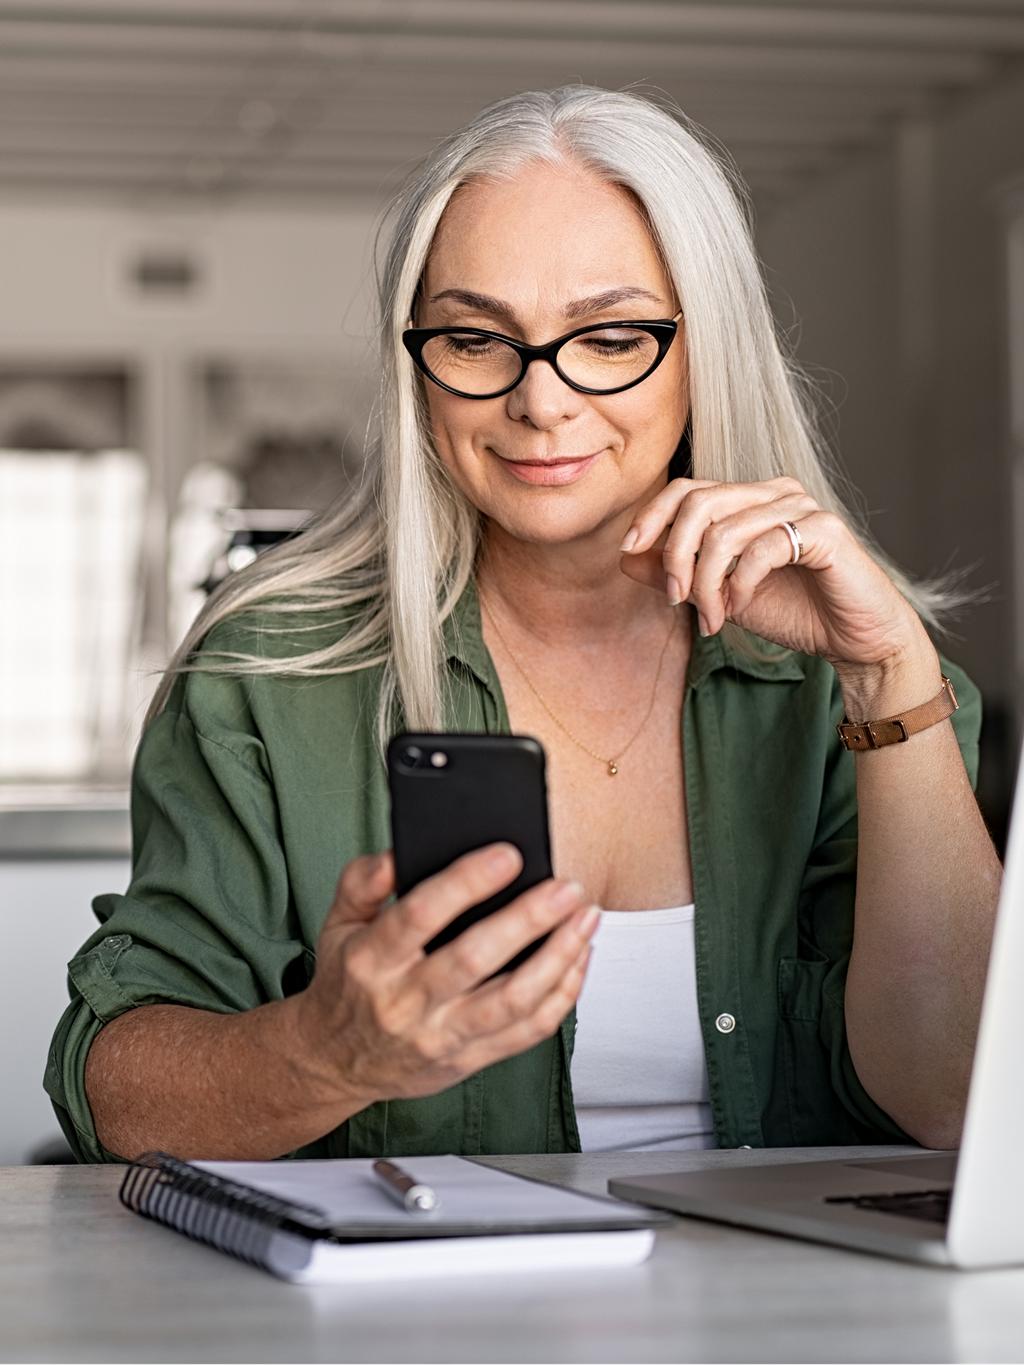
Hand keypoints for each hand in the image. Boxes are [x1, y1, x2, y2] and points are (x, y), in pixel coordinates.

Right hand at [295, 846, 597, 1107]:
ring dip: (558, 957)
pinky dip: (562, 995)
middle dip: (529, 919)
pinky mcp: (469, 1060)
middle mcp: (406, 1002)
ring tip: (585, 918)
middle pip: (475, 959)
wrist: (335, 1062)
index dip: (466, 883)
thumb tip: (397, 853)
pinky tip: (578, 958)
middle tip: (566, 887)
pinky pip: (527, 1032)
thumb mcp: (337, 923)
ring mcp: (440, 1036)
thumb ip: (362, 882)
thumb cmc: (347, 983)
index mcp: (371, 960)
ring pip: (511, 1000)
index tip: (507, 856)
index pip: (420, 915)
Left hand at [618, 475, 929, 668]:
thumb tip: (627, 556)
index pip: (687, 488)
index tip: (629, 551)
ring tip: (714, 618)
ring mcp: (802, 507)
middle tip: (676, 599)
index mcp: (750, 499)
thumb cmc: (794, 612)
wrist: (853, 640)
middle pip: (699, 502)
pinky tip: (739, 608)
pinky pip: (762, 548)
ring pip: (725, 530)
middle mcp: (775, 492)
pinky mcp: (825, 531)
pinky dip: (740, 583)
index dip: (652, 516)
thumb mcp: (721, 594)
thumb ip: (677, 573)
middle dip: (676, 554)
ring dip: (708, 583)